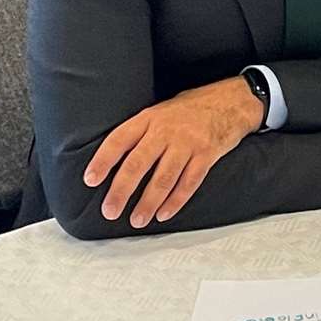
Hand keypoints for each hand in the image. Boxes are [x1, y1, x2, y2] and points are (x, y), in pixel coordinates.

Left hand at [84, 76, 263, 228]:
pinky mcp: (207, 154)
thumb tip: (114, 161)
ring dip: (148, 203)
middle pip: (138, 164)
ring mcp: (188, 143)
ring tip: (137, 219)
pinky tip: (164, 213)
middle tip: (109, 211)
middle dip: (121, 191)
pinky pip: (189, 182)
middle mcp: (166, 131)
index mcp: (149, 118)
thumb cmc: (190, 109)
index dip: (103, 161)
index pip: (119, 140)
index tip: (90, 180)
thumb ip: (140, 132)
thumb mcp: (159, 112)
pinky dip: (176, 201)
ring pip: (163, 178)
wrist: (230, 101)